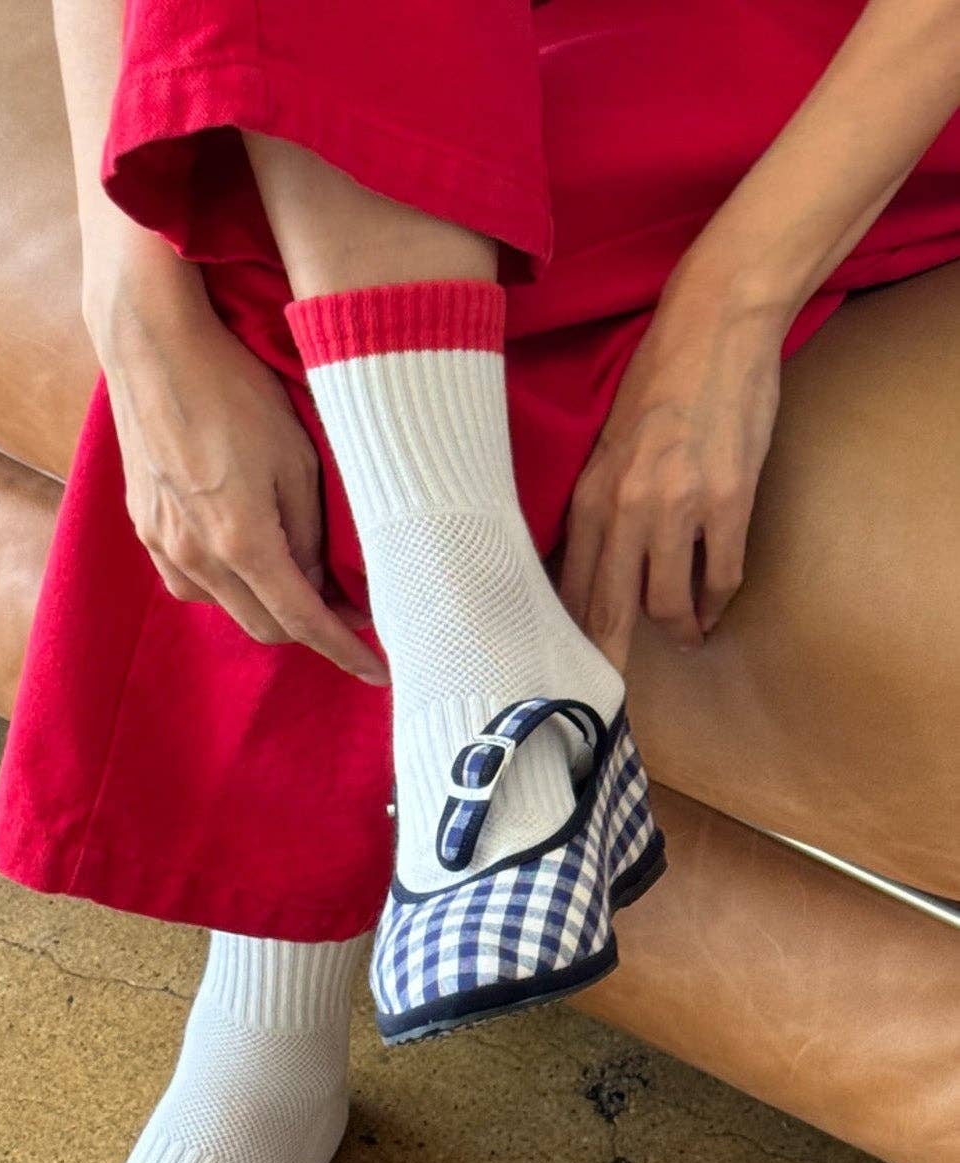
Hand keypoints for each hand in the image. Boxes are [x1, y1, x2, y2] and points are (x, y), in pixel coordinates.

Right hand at [93, 267, 388, 684]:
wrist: (153, 347)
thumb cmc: (234, 390)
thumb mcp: (298, 459)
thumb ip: (310, 534)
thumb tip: (323, 586)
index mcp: (241, 541)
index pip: (304, 621)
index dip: (345, 650)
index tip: (377, 671)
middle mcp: (195, 556)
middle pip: (264, 627)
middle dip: (310, 629)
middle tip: (349, 608)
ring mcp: (163, 545)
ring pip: (226, 608)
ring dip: (265, 605)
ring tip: (298, 575)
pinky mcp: (145, 527)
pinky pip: (191, 582)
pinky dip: (226, 585)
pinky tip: (244, 555)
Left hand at [558, 269, 785, 668]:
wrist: (714, 329)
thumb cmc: (658, 383)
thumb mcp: (606, 446)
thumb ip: (598, 505)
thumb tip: (588, 566)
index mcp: (589, 496)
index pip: (571, 588)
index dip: (571, 638)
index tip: (569, 670)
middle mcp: (625, 509)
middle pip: (610, 611)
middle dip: (611, 660)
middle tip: (614, 698)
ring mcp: (677, 508)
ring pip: (667, 604)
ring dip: (678, 629)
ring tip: (686, 637)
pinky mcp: (728, 501)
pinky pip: (719, 576)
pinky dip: (716, 602)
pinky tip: (714, 608)